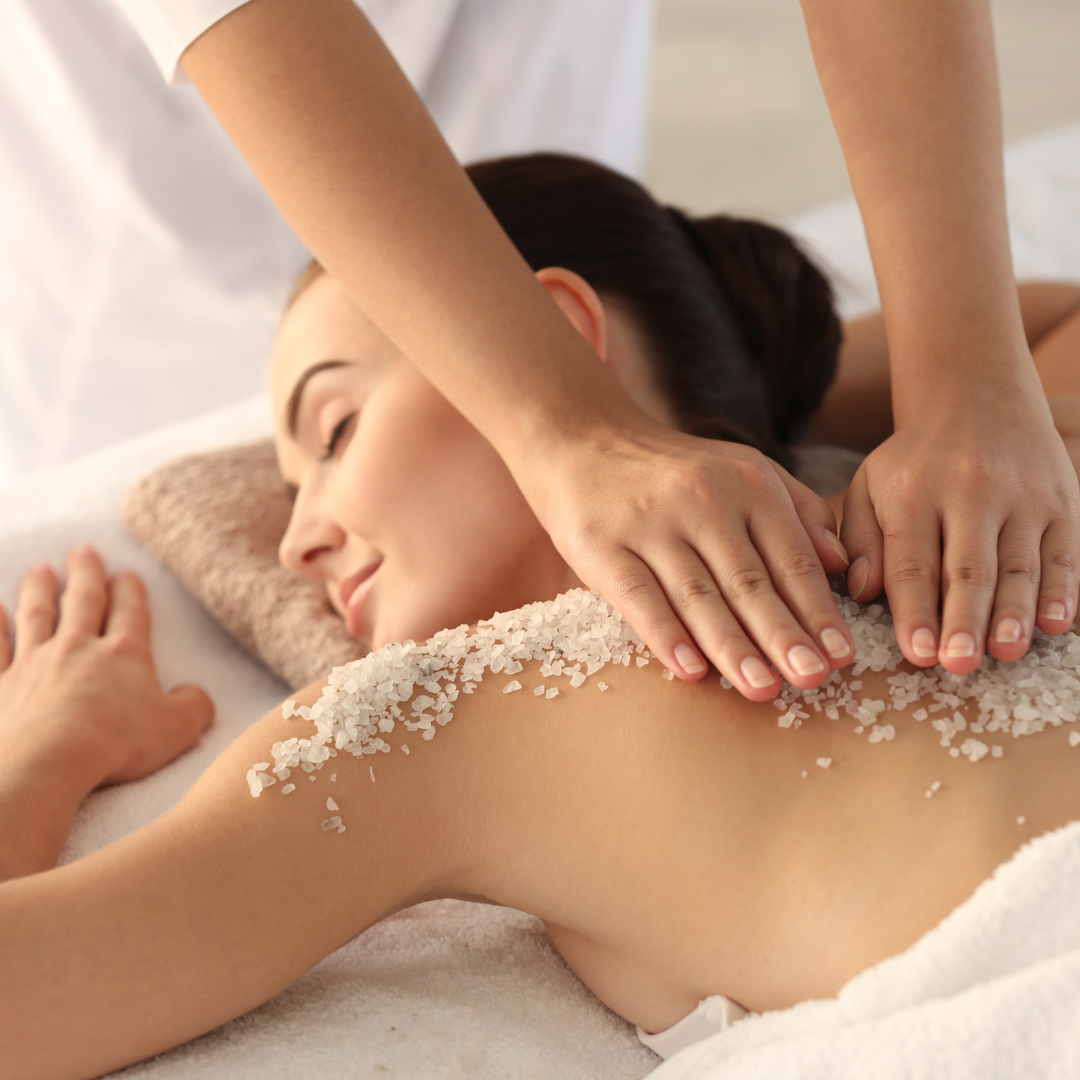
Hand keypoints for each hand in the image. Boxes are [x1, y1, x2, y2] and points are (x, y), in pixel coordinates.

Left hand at [0, 546, 213, 790]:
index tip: (127, 574)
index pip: (131, 611)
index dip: (130, 591)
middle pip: (83, 602)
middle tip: (83, 551)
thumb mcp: (179, 728)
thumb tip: (197, 694)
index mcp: (124, 654)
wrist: (44, 762)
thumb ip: (195, 706)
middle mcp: (77, 648)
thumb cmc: (116, 744)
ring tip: (40, 570)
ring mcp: (33, 664)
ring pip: (37, 616)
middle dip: (86, 575)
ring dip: (40, 591)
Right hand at [530, 420, 854, 699]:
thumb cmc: (672, 470)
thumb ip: (798, 510)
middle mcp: (702, 499)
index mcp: (747, 484)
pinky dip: (665, 633)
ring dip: (731, 646)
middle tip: (812, 679)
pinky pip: (638, 594)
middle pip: (749, 580)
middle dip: (782, 635)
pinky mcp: (601, 543)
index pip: (790, 557)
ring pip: (697, 593)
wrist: (581, 438)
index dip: (817, 610)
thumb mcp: (742, 469)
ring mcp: (649, 522)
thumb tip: (841, 564)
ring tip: (760, 687)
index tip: (841, 656)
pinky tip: (690, 669)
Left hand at [840, 392, 1079, 672]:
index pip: (913, 562)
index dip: (915, 610)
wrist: (976, 397)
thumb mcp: (870, 485)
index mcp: (914, 493)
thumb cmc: (913, 460)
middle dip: (963, 619)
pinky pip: (1064, 551)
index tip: (917, 653)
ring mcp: (1021, 497)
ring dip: (1013, 612)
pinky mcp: (1061, 502)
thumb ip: (862, 540)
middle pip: (967, 567)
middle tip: (958, 665)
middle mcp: (969, 492)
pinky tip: (1054, 624)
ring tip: (1004, 652)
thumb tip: (862, 592)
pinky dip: (1062, 590)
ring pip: (1018, 563)